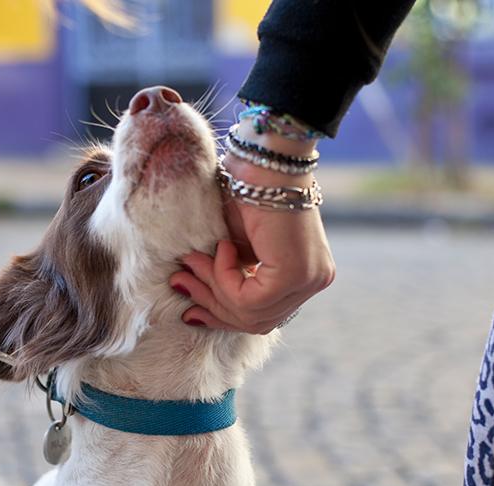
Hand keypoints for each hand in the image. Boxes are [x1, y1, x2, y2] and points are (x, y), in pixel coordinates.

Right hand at [168, 125, 334, 333]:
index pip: (262, 315)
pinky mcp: (296, 274)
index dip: (220, 312)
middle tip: (179, 280)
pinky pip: (250, 298)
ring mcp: (310, 279)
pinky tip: (223, 246)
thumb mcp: (233, 242)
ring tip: (197, 257)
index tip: (186, 299)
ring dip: (214, 286)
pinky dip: (225, 276)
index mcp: (305, 274)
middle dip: (211, 304)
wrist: (266, 156)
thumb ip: (227, 274)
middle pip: (256, 321)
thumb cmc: (247, 186)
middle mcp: (314, 280)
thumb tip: (191, 308)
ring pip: (251, 314)